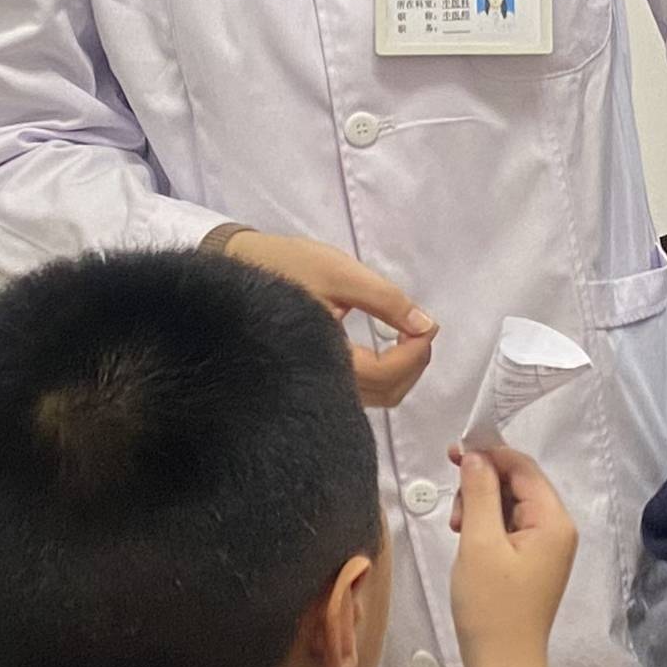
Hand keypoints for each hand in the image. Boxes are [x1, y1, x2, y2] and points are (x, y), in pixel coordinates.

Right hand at [221, 230, 437, 406]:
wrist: (238, 270)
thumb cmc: (285, 268)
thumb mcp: (339, 274)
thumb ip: (385, 300)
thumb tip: (425, 325)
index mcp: (325, 359)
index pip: (385, 374)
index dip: (415, 353)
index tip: (427, 325)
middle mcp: (322, 385)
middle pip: (387, 393)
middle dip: (414, 363)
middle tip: (422, 329)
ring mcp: (318, 388)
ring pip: (377, 398)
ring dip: (401, 371)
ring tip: (407, 336)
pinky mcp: (315, 382)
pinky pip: (361, 392)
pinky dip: (384, 375)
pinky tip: (386, 348)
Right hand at [448, 443, 579, 666]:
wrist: (502, 665)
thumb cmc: (491, 606)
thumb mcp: (479, 543)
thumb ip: (477, 493)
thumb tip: (475, 456)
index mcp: (554, 521)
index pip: (524, 468)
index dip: (490, 454)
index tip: (453, 453)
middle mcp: (558, 529)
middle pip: (518, 484)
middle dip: (481, 485)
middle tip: (453, 510)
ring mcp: (547, 548)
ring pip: (510, 506)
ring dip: (479, 507)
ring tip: (457, 530)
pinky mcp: (533, 563)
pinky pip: (510, 528)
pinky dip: (486, 526)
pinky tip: (467, 540)